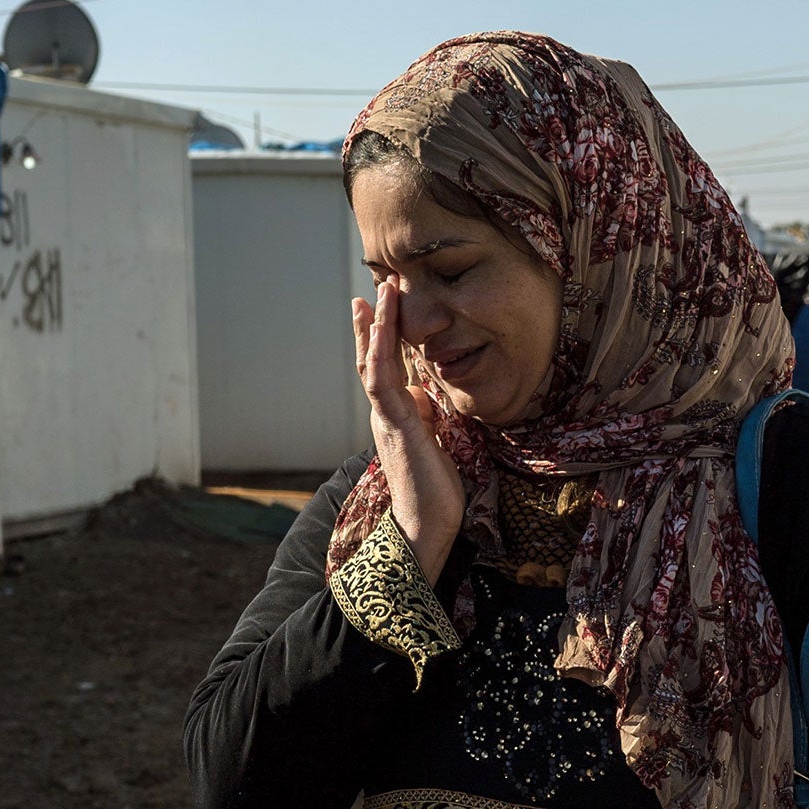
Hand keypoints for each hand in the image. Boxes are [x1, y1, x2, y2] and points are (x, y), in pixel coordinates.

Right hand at [354, 280, 462, 579]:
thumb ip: (426, 416)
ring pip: (375, 363)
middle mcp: (385, 412)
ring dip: (376, 326)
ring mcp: (387, 418)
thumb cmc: (433, 489)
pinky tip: (377, 331)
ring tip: (378, 294)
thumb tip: (425, 394)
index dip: (383, 337)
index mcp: (396, 415)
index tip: (382, 308)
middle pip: (374, 358)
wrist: (425, 522)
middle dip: (375, 321)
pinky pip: (381, 384)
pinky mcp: (395, 426)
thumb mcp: (434, 441)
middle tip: (375, 286)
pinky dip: (378, 355)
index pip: (387, 367)